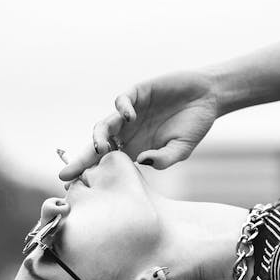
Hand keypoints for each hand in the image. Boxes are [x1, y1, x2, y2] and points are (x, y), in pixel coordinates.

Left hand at [58, 69, 219, 180]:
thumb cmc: (194, 125)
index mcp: (136, 149)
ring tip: (101, 147)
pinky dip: (122, 108)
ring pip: (105, 125)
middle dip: (83, 158)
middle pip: (99, 146)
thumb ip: (164, 159)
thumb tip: (142, 161)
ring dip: (99, 136)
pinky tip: (129, 116)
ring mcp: (131, 113)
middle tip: (72, 171)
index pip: (108, 162)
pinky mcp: (137, 94)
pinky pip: (122, 102)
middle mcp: (129, 132)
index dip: (91, 171)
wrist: (207, 97)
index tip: (73, 185)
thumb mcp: (183, 149)